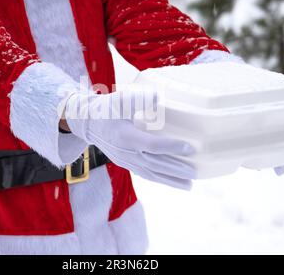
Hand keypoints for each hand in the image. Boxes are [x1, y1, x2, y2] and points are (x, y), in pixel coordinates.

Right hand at [64, 89, 195, 189]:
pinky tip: (174, 182)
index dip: (171, 147)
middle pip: (154, 164)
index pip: (152, 145)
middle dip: (176, 169)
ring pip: (151, 173)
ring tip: (190, 185)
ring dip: (171, 180)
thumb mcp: (119, 100)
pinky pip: (145, 174)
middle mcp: (126, 152)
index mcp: (125, 136)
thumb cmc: (106, 109)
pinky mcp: (126, 163)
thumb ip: (138, 98)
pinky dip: (160, 179)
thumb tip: (158, 97)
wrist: (87, 123)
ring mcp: (125, 160)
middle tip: (195, 173)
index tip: (189, 148)